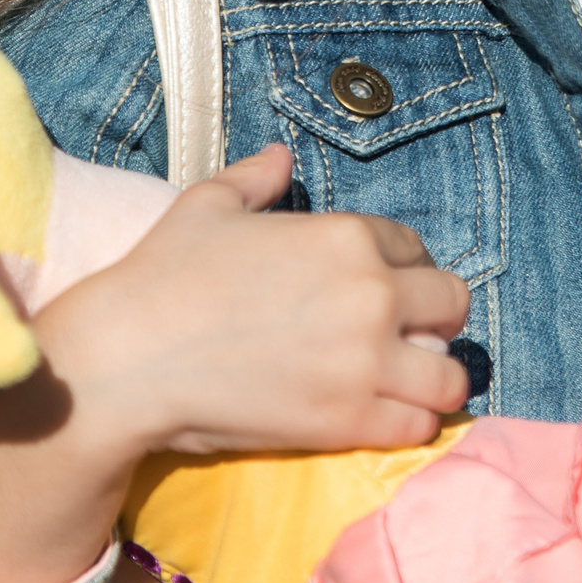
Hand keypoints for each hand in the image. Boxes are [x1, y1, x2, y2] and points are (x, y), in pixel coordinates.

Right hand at [44, 143, 471, 458]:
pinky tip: (380, 415)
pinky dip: (409, 422)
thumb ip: (255, 176)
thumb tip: (281, 156)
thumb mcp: (208, 204)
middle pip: (452, 305)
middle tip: (399, 335)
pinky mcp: (349, 422)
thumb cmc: (163, 275)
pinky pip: (419, 426)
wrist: (129, 359)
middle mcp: (371, 295)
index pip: (417, 250)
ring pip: (451, 375)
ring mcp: (365, 363)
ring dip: (432, 376)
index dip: (402, 269)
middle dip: (432, 318)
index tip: (382, 289)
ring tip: (403, 382)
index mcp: (346, 237)